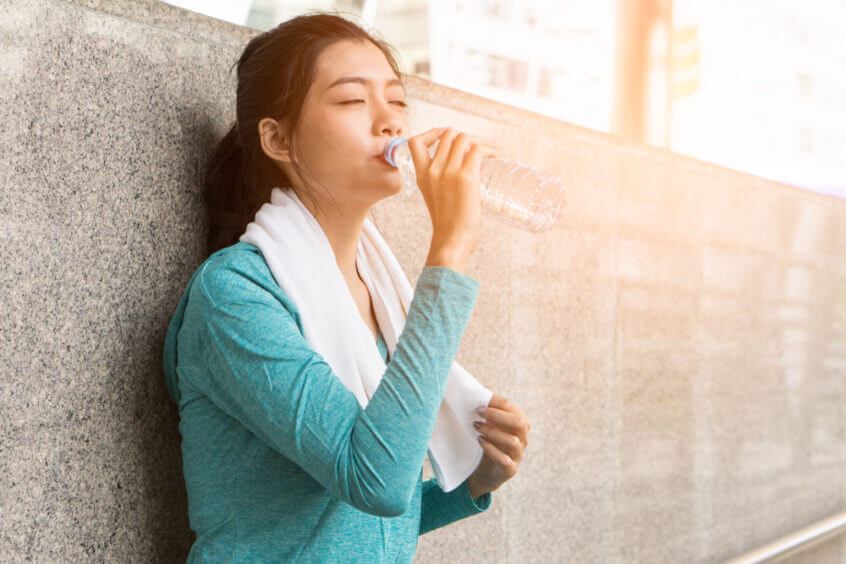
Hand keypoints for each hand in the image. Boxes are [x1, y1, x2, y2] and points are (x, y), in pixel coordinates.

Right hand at [409, 127, 499, 268]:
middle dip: (465, 137)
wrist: (451, 242)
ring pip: (464, 138)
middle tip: (477, 148)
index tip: (446, 137)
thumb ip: (440, 185)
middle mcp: (433, 170)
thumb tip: (461, 178)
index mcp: (421, 175)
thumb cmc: (448, 227)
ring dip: (479, 140)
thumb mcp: (435, 199)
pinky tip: (495, 155)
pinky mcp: (466, 177)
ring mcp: (449, 172)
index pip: (415, 142)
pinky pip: (478, 150)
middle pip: (448, 135)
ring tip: (489, 152)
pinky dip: (489, 148)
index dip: (431, 133)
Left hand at [467, 393, 531, 497]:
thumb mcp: (489, 423)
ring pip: (512, 441)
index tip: (479, 403)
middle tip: (478, 413)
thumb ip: (488, 407)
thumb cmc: (489, 441)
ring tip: (476, 427)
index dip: (496, 404)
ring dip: (492, 432)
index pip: (513, 409)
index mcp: (519, 423)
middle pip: (519, 422)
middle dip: (498, 416)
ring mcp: (518, 455)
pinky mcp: (510, 469)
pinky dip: (491, 449)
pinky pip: (505, 459)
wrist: (486, 471)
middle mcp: (523, 438)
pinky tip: (480, 441)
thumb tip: (483, 388)